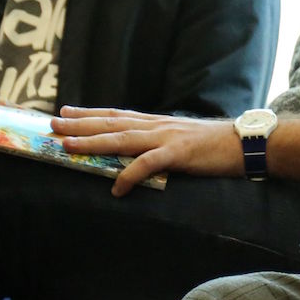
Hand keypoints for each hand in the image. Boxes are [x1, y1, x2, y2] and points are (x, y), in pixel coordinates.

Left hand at [52, 106, 241, 196]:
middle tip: (52, 124)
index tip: (65, 111)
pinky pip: (149, 165)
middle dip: (80, 124)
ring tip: (67, 145)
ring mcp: (168, 138)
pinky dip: (130, 175)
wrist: (247, 144)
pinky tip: (116, 188)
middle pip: (112, 123)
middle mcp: (158, 126)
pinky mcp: (179, 154)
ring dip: (92, 142)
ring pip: (122, 139)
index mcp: (157, 123)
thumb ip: (159, 144)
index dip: (89, 114)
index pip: (117, 115)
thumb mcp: (182, 140)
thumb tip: (137, 155)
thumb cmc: (216, 146)